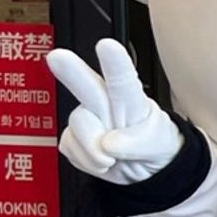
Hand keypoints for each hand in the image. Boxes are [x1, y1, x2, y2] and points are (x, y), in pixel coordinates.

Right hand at [48, 39, 181, 183]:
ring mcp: (87, 119)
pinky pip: (72, 148)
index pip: (124, 80)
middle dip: (72, 71)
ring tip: (112, 158)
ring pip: (79, 125)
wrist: (145, 169)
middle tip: (57, 57)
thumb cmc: (153, 145)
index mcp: (130, 98)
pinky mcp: (73, 138)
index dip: (115, 63)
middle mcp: (105, 102)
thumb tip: (108, 144)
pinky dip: (87, 161)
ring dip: (94, 149)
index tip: (106, 46)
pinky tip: (100, 160)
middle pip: (87, 85)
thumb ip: (137, 143)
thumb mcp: (158, 144)